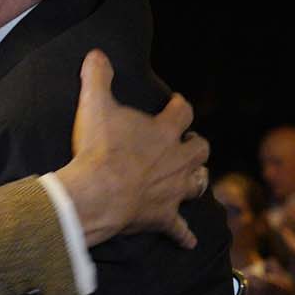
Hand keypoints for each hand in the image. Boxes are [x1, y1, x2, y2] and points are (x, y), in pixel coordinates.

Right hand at [57, 50, 209, 247]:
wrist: (96, 194)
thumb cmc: (98, 149)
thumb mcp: (94, 105)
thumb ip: (97, 77)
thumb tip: (96, 52)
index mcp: (164, 132)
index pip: (183, 112)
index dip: (181, 106)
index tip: (176, 103)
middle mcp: (176, 160)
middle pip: (200, 150)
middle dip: (196, 145)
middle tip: (188, 143)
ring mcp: (172, 191)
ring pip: (198, 183)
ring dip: (197, 180)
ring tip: (193, 178)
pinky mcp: (163, 218)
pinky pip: (180, 229)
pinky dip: (184, 236)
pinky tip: (189, 242)